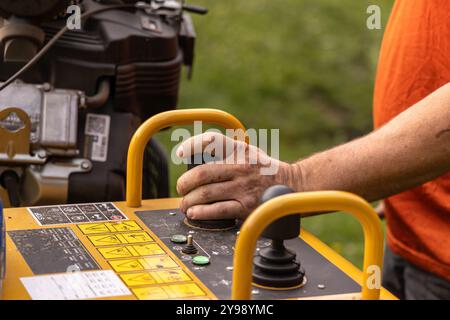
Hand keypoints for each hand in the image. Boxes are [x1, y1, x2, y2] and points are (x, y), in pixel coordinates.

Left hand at [176, 132, 297, 219]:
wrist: (293, 187)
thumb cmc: (265, 170)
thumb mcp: (249, 152)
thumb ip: (228, 152)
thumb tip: (198, 158)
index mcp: (239, 150)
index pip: (211, 140)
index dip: (191, 145)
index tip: (180, 153)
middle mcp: (240, 167)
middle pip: (201, 173)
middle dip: (184, 183)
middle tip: (181, 189)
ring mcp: (243, 187)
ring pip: (206, 193)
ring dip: (189, 201)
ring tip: (185, 204)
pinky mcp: (246, 206)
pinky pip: (217, 210)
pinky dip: (201, 212)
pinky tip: (194, 213)